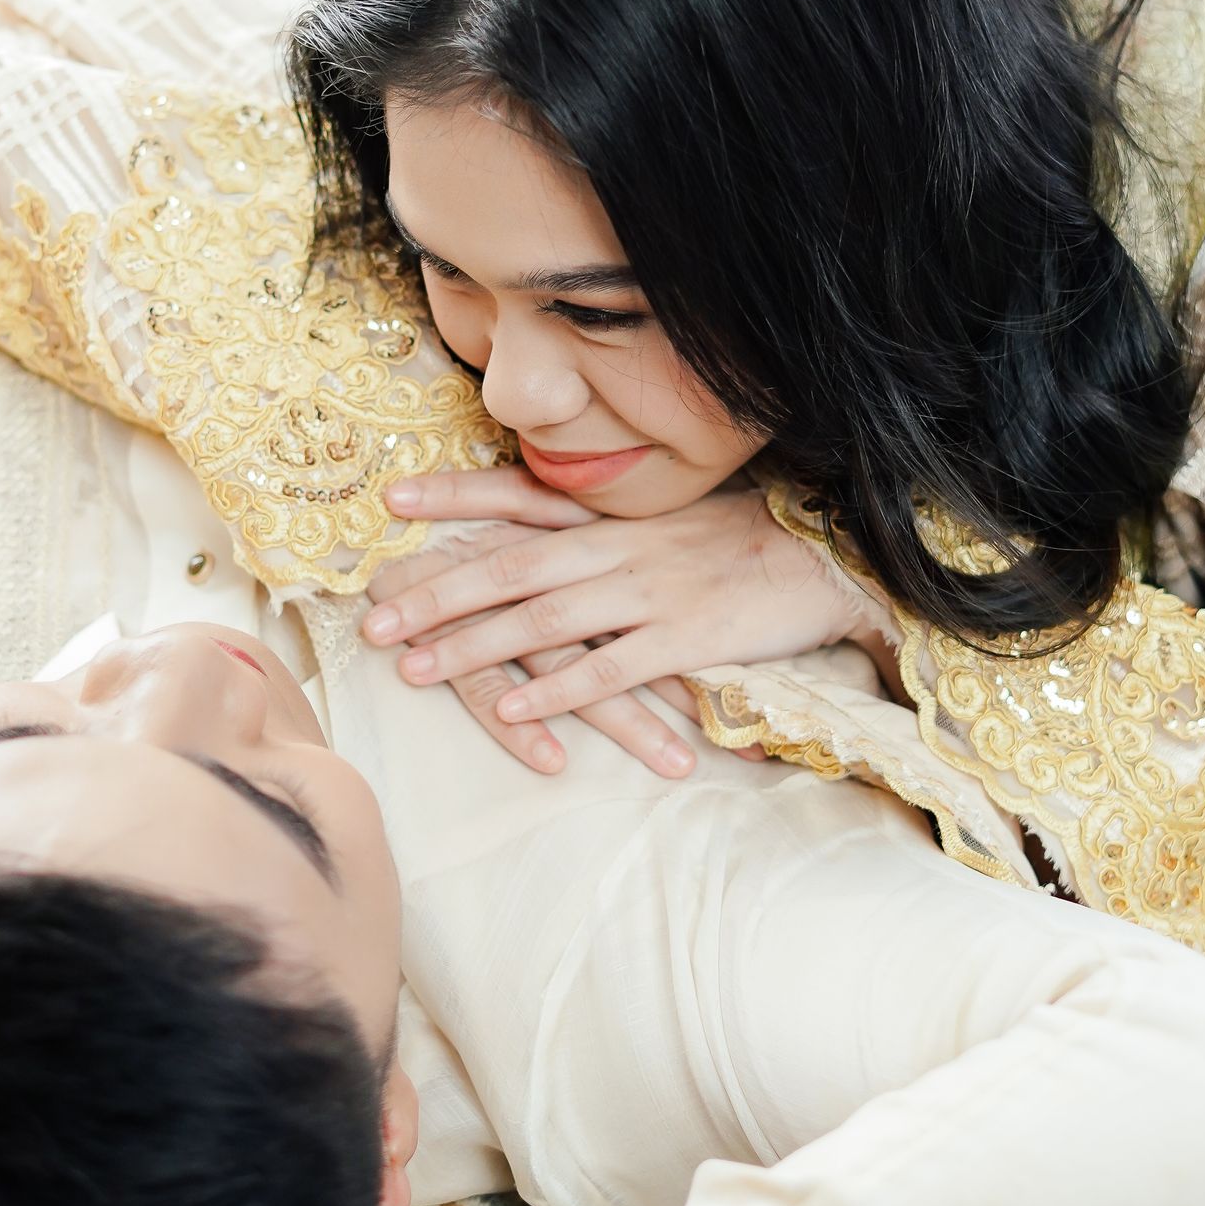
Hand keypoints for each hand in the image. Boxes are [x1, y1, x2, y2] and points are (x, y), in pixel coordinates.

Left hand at [366, 470, 895, 769]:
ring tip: (415, 669)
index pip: (517, 498)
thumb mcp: (669, 520)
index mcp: (613, 517)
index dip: (454, 497)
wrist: (830, 557)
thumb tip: (549, 538)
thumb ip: (608, 531)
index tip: (392, 499)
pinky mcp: (680, 639)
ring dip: (473, 645)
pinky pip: (606, 670)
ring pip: (541, 619)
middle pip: (507, 566)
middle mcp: (617, 548)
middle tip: (373, 617)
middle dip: (435, 592)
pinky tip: (513, 708)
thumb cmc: (746, 542)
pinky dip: (557, 691)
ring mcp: (647, 593)